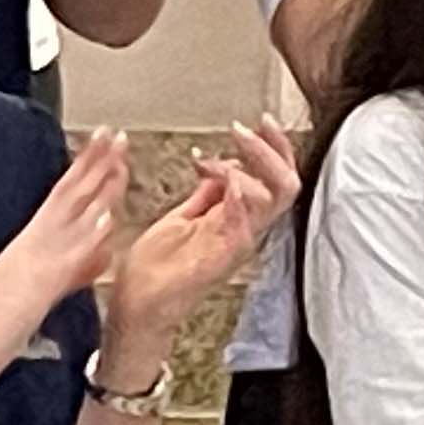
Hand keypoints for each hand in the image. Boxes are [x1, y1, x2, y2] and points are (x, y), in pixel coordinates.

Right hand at [0, 129, 128, 388]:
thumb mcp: (30, 296)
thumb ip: (66, 274)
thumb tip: (91, 258)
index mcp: (27, 248)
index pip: (60, 199)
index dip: (82, 170)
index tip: (102, 146)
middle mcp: (30, 247)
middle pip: (68, 194)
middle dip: (94, 161)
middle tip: (115, 132)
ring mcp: (34, 263)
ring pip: (71, 213)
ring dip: (96, 182)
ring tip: (117, 152)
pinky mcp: (39, 287)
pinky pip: (69, 257)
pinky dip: (89, 234)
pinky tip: (106, 215)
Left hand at [104, 123, 301, 371]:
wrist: (136, 302)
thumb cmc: (156, 266)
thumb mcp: (183, 217)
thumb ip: (206, 194)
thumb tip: (222, 165)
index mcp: (237, 218)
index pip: (276, 178)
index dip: (275, 147)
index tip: (258, 122)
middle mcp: (244, 229)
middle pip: (287, 184)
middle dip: (270, 149)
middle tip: (242, 129)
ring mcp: (237, 243)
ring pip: (275, 197)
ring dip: (251, 165)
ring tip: (216, 158)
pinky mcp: (223, 256)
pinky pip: (247, 222)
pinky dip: (240, 194)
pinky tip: (223, 177)